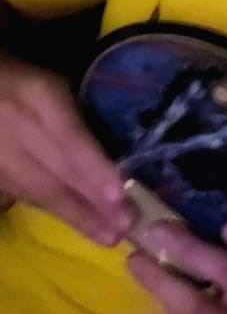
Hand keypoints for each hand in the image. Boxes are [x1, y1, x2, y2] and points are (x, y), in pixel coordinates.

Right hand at [0, 52, 131, 242]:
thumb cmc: (21, 77)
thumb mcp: (53, 82)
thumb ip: (81, 113)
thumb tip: (117, 155)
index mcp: (38, 94)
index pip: (69, 138)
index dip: (93, 169)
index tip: (117, 196)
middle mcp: (17, 127)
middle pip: (56, 172)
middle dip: (90, 204)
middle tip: (123, 230)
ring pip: (38, 190)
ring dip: (74, 215)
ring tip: (106, 236)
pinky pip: (20, 194)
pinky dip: (51, 209)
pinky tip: (74, 223)